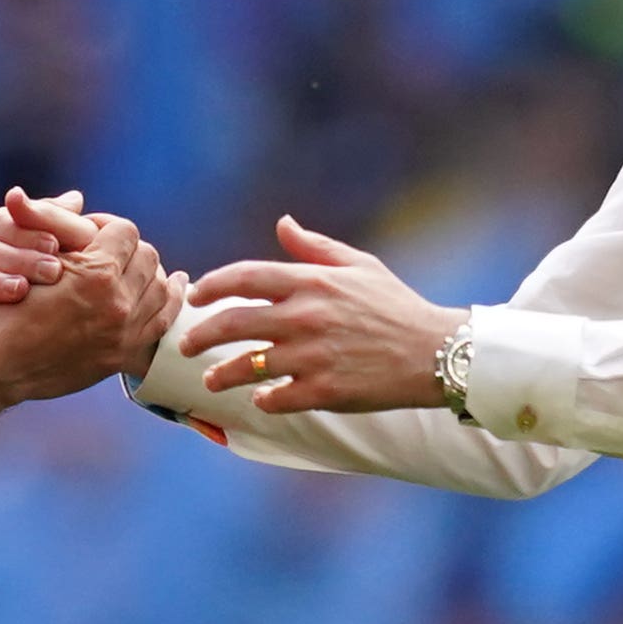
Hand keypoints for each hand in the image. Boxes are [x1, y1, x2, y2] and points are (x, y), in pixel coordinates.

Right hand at [0, 191, 186, 379]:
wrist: (0, 365)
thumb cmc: (7, 310)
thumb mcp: (33, 261)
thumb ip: (60, 229)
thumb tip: (78, 197)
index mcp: (96, 275)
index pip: (126, 232)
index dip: (110, 225)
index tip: (97, 231)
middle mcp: (117, 303)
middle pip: (148, 258)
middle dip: (131, 250)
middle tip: (115, 251)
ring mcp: (123, 332)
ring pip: (160, 289)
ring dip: (150, 274)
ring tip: (139, 270)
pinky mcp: (122, 354)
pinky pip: (161, 322)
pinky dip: (166, 303)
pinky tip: (169, 290)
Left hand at [180, 216, 461, 414]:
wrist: (435, 352)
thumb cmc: (396, 306)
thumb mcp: (360, 266)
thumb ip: (315, 247)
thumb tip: (282, 223)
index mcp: (312, 283)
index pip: (246, 276)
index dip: (213, 285)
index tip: (196, 295)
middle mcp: (306, 317)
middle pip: (233, 322)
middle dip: (201, 335)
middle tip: (186, 345)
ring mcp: (313, 356)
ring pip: (248, 365)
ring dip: (222, 374)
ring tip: (210, 380)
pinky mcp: (324, 391)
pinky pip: (277, 398)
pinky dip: (264, 399)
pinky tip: (260, 399)